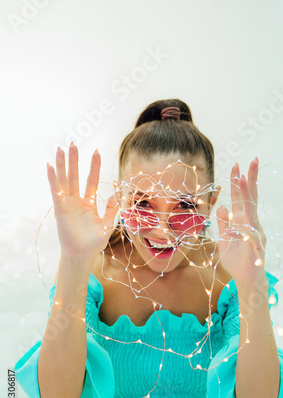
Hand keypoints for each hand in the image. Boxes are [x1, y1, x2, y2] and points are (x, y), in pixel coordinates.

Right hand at [47, 142, 120, 258]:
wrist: (83, 255)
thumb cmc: (94, 242)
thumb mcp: (107, 223)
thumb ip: (112, 209)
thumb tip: (117, 194)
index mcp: (88, 203)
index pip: (91, 180)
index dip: (93, 166)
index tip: (96, 152)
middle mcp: (76, 201)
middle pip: (75, 176)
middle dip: (74, 160)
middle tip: (73, 143)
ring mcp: (67, 204)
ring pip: (64, 180)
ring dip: (62, 164)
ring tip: (60, 148)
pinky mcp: (60, 208)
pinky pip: (56, 191)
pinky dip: (52, 178)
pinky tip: (49, 165)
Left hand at [216, 158, 266, 283]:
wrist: (246, 279)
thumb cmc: (236, 258)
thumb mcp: (225, 238)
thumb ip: (224, 222)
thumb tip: (221, 206)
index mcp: (243, 221)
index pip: (241, 198)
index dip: (239, 182)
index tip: (237, 165)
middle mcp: (252, 224)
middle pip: (251, 198)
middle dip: (250, 180)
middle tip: (251, 161)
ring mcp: (256, 235)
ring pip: (252, 212)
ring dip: (248, 196)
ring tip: (244, 181)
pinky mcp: (257, 249)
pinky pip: (252, 238)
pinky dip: (246, 232)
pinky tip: (240, 227)